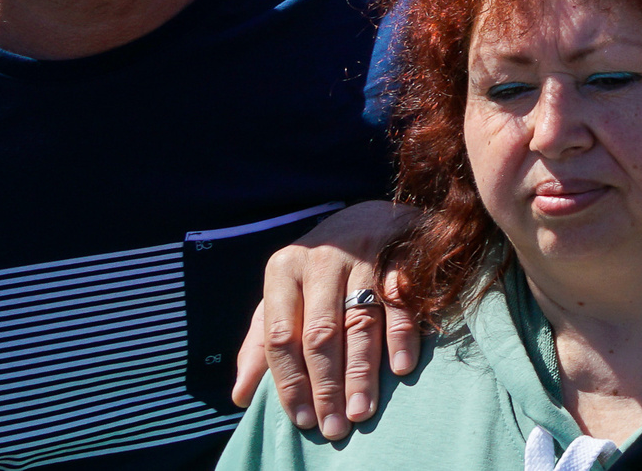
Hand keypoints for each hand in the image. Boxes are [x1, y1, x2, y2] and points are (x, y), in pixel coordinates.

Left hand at [230, 200, 418, 437]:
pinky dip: (401, 334)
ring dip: (362, 370)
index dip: (289, 381)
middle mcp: (320, 261)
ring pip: (360, 321)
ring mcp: (362, 255)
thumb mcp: (281, 297)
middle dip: (327, 385)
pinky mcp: (400, 252)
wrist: (371, 214)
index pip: (280, 336)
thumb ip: (261, 343)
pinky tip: (401, 367)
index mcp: (283, 270)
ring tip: (361, 411)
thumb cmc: (317, 270)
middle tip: (334, 427)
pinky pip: (400, 299)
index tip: (302, 419)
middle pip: (321, 333)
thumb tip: (241, 396)